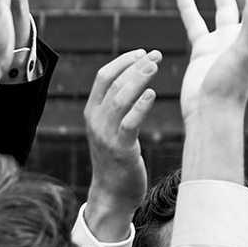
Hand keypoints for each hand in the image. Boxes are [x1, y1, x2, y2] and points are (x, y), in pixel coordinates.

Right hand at [83, 47, 159, 234]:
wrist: (112, 194)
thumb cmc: (117, 159)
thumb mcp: (111, 129)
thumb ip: (118, 108)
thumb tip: (137, 81)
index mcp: (91, 112)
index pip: (103, 77)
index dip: (123, 61)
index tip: (143, 52)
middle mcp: (95, 121)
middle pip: (114, 84)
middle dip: (135, 66)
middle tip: (156, 54)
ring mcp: (105, 135)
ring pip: (120, 99)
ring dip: (138, 80)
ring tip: (154, 67)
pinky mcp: (120, 149)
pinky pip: (129, 122)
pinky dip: (140, 106)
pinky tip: (152, 94)